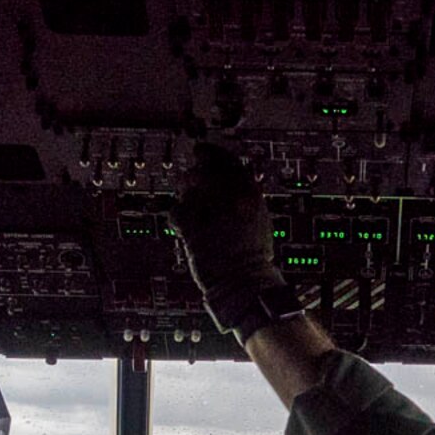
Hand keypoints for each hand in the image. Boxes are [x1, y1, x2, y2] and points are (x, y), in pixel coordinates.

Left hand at [168, 143, 282, 315]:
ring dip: (185, 196)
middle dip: (194, 174)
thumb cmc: (253, 257)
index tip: (203, 151)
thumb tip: (230, 180)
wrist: (244, 283)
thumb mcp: (259, 217)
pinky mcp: (192, 225)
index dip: (211, 153)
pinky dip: (177, 216)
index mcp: (250, 192)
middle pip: (202, 168)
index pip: (226, 159)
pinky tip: (185, 226)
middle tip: (191, 182)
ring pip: (185, 187)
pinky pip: (176, 209)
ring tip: (192, 210)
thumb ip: (245, 195)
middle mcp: (229, 196)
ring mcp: (209, 210)